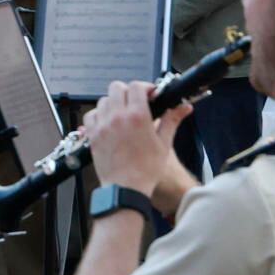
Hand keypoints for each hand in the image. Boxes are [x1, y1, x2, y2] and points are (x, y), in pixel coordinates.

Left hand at [83, 80, 191, 198]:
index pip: (136, 87)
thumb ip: (172, 120)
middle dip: (127, 92)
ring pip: (103, 100)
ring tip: (122, 114)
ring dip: (113, 103)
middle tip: (135, 102)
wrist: (126, 188)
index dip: (144, 87)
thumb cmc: (146, 169)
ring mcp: (102, 125)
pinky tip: (108, 123)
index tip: (149, 94)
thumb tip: (183, 107)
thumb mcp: (164, 144)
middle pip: (117, 88)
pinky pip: (91, 115)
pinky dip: (99, 115)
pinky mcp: (92, 134)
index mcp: (137, 117)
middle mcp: (117, 117)